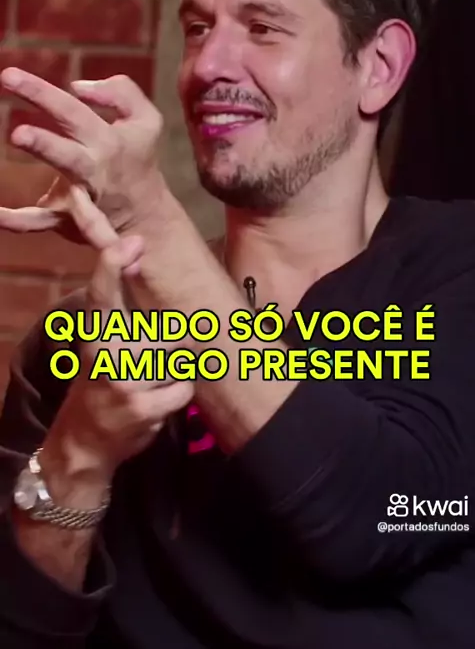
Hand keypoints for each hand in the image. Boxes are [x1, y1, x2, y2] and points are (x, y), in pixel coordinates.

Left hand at [0, 69, 163, 244]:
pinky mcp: (67, 220)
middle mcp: (94, 169)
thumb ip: (121, 92)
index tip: (8, 76)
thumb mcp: (146, 120)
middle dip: (43, 143)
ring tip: (17, 146)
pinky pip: (39, 222)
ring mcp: (81, 198)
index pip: (72, 112)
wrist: (147, 218)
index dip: (41, 93)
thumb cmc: (137, 160)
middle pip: (67, 154)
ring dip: (40, 174)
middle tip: (18, 134)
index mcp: (108, 141)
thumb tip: (77, 86)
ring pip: (60, 189)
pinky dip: (16, 221)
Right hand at [46, 233, 194, 480]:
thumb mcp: (103, 345)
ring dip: (172, 373)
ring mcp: (123, 380)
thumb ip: (122, 312)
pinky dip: (177, 396)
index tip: (133, 241)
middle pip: (165, 331)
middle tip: (148, 364)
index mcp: (95, 334)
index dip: (114, 264)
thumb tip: (140, 262)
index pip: (102, 294)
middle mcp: (106, 352)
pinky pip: (183, 389)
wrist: (83, 440)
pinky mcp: (141, 407)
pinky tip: (155, 404)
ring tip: (149, 386)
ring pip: (177, 360)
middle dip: (170, 347)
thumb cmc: (102, 382)